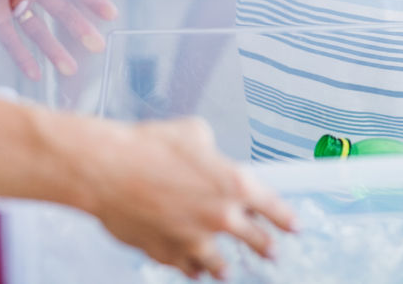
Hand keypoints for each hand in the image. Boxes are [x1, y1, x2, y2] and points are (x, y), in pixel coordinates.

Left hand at [0, 0, 115, 79]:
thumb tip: (31, 1)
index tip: (108, 13)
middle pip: (58, 11)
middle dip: (77, 28)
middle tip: (94, 45)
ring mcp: (9, 2)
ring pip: (37, 29)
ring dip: (53, 48)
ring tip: (68, 67)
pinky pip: (10, 40)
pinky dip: (22, 55)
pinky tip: (34, 70)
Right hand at [83, 118, 294, 279]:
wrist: (107, 170)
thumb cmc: (147, 147)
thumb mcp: (193, 133)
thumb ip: (211, 150)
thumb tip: (209, 155)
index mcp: (235, 185)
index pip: (274, 209)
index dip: (287, 219)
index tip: (294, 227)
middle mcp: (221, 218)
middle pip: (257, 242)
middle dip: (266, 247)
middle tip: (272, 252)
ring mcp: (194, 241)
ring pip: (220, 265)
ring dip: (224, 267)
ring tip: (226, 270)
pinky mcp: (166, 254)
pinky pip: (186, 268)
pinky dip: (190, 267)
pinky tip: (191, 268)